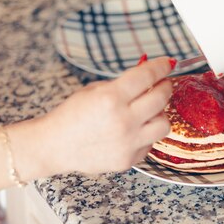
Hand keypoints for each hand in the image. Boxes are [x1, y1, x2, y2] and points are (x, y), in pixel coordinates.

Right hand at [14, 57, 173, 176]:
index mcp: (111, 98)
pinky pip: (149, 143)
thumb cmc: (71, 117)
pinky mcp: (129, 159)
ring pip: (164, 124)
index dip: (161, 67)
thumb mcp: (93, 90)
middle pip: (161, 98)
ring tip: (149, 111)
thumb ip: (121, 84)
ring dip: (159, 114)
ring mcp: (128, 142)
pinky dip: (145, 134)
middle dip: (165, 87)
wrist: (55, 146)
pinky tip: (132, 130)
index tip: (167, 63)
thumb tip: (146, 76)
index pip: (147, 76)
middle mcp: (123, 121)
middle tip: (163, 84)